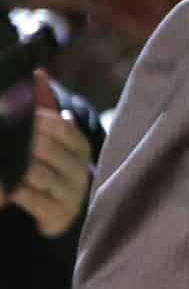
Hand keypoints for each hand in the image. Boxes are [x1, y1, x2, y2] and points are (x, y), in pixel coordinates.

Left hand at [7, 73, 92, 237]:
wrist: (59, 211)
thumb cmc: (49, 168)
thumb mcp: (50, 140)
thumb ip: (45, 111)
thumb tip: (38, 74)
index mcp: (80, 147)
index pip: (63, 128)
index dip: (39, 119)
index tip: (16, 113)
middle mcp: (79, 170)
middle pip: (49, 150)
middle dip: (23, 142)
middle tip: (4, 135)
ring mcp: (71, 194)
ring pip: (40, 174)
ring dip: (17, 166)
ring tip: (3, 158)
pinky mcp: (58, 215)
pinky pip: (33, 199)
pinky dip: (14, 190)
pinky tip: (3, 184)